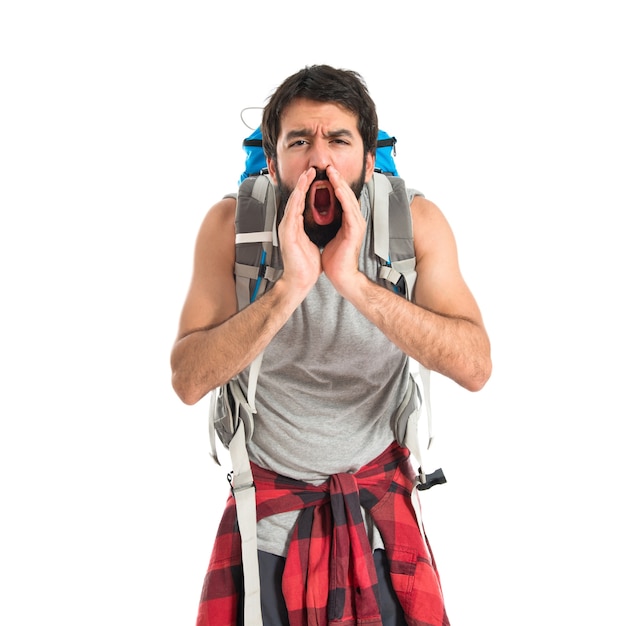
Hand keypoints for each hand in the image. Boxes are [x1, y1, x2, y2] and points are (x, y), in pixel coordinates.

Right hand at [277, 167, 321, 297]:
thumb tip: (322, 223)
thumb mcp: (313, 241)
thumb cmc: (306, 266)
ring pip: (293, 202)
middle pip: (296, 198)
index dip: (307, 189)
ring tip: (307, 175)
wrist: (300, 281)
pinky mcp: (287, 234)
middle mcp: (290, 225)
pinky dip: (297, 201)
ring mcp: (287, 229)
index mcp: (296, 226)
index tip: (315, 178)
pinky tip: (301, 192)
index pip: (302, 203)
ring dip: (300, 188)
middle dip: (303, 183)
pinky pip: (292, 213)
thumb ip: (314, 230)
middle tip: (311, 170)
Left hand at [321, 166, 365, 295]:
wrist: (340, 276)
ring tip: (333, 173)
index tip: (325, 173)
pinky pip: (350, 211)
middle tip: (329, 166)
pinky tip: (339, 190)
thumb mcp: (329, 235)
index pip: (341, 198)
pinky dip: (344, 199)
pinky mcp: (354, 231)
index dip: (334, 184)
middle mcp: (354, 221)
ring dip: (341, 185)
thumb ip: (328, 223)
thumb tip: (318, 213)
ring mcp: (356, 225)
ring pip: (349, 199)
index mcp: (347, 221)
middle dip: (338, 179)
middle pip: (346, 195)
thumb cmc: (335, 260)